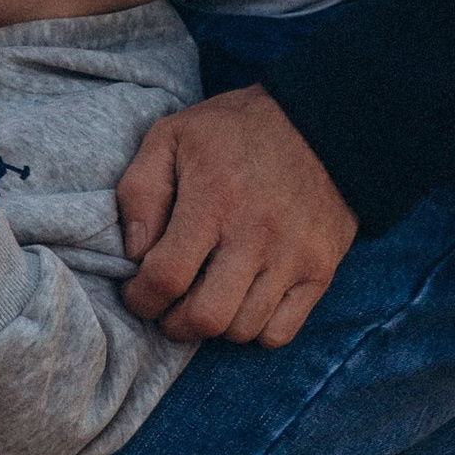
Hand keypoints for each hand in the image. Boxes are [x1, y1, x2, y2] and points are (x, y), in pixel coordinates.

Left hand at [115, 86, 357, 346]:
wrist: (319, 121)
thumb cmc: (234, 130)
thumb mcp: (171, 136)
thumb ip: (140, 192)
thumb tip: (135, 254)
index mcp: (213, 198)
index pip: (166, 278)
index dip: (141, 298)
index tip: (137, 292)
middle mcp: (256, 233)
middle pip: (205, 317)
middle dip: (174, 323)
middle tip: (168, 306)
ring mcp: (293, 255)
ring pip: (242, 330)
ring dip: (214, 326)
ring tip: (205, 298)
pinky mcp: (320, 270)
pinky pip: (280, 332)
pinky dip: (255, 330)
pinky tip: (243, 301)